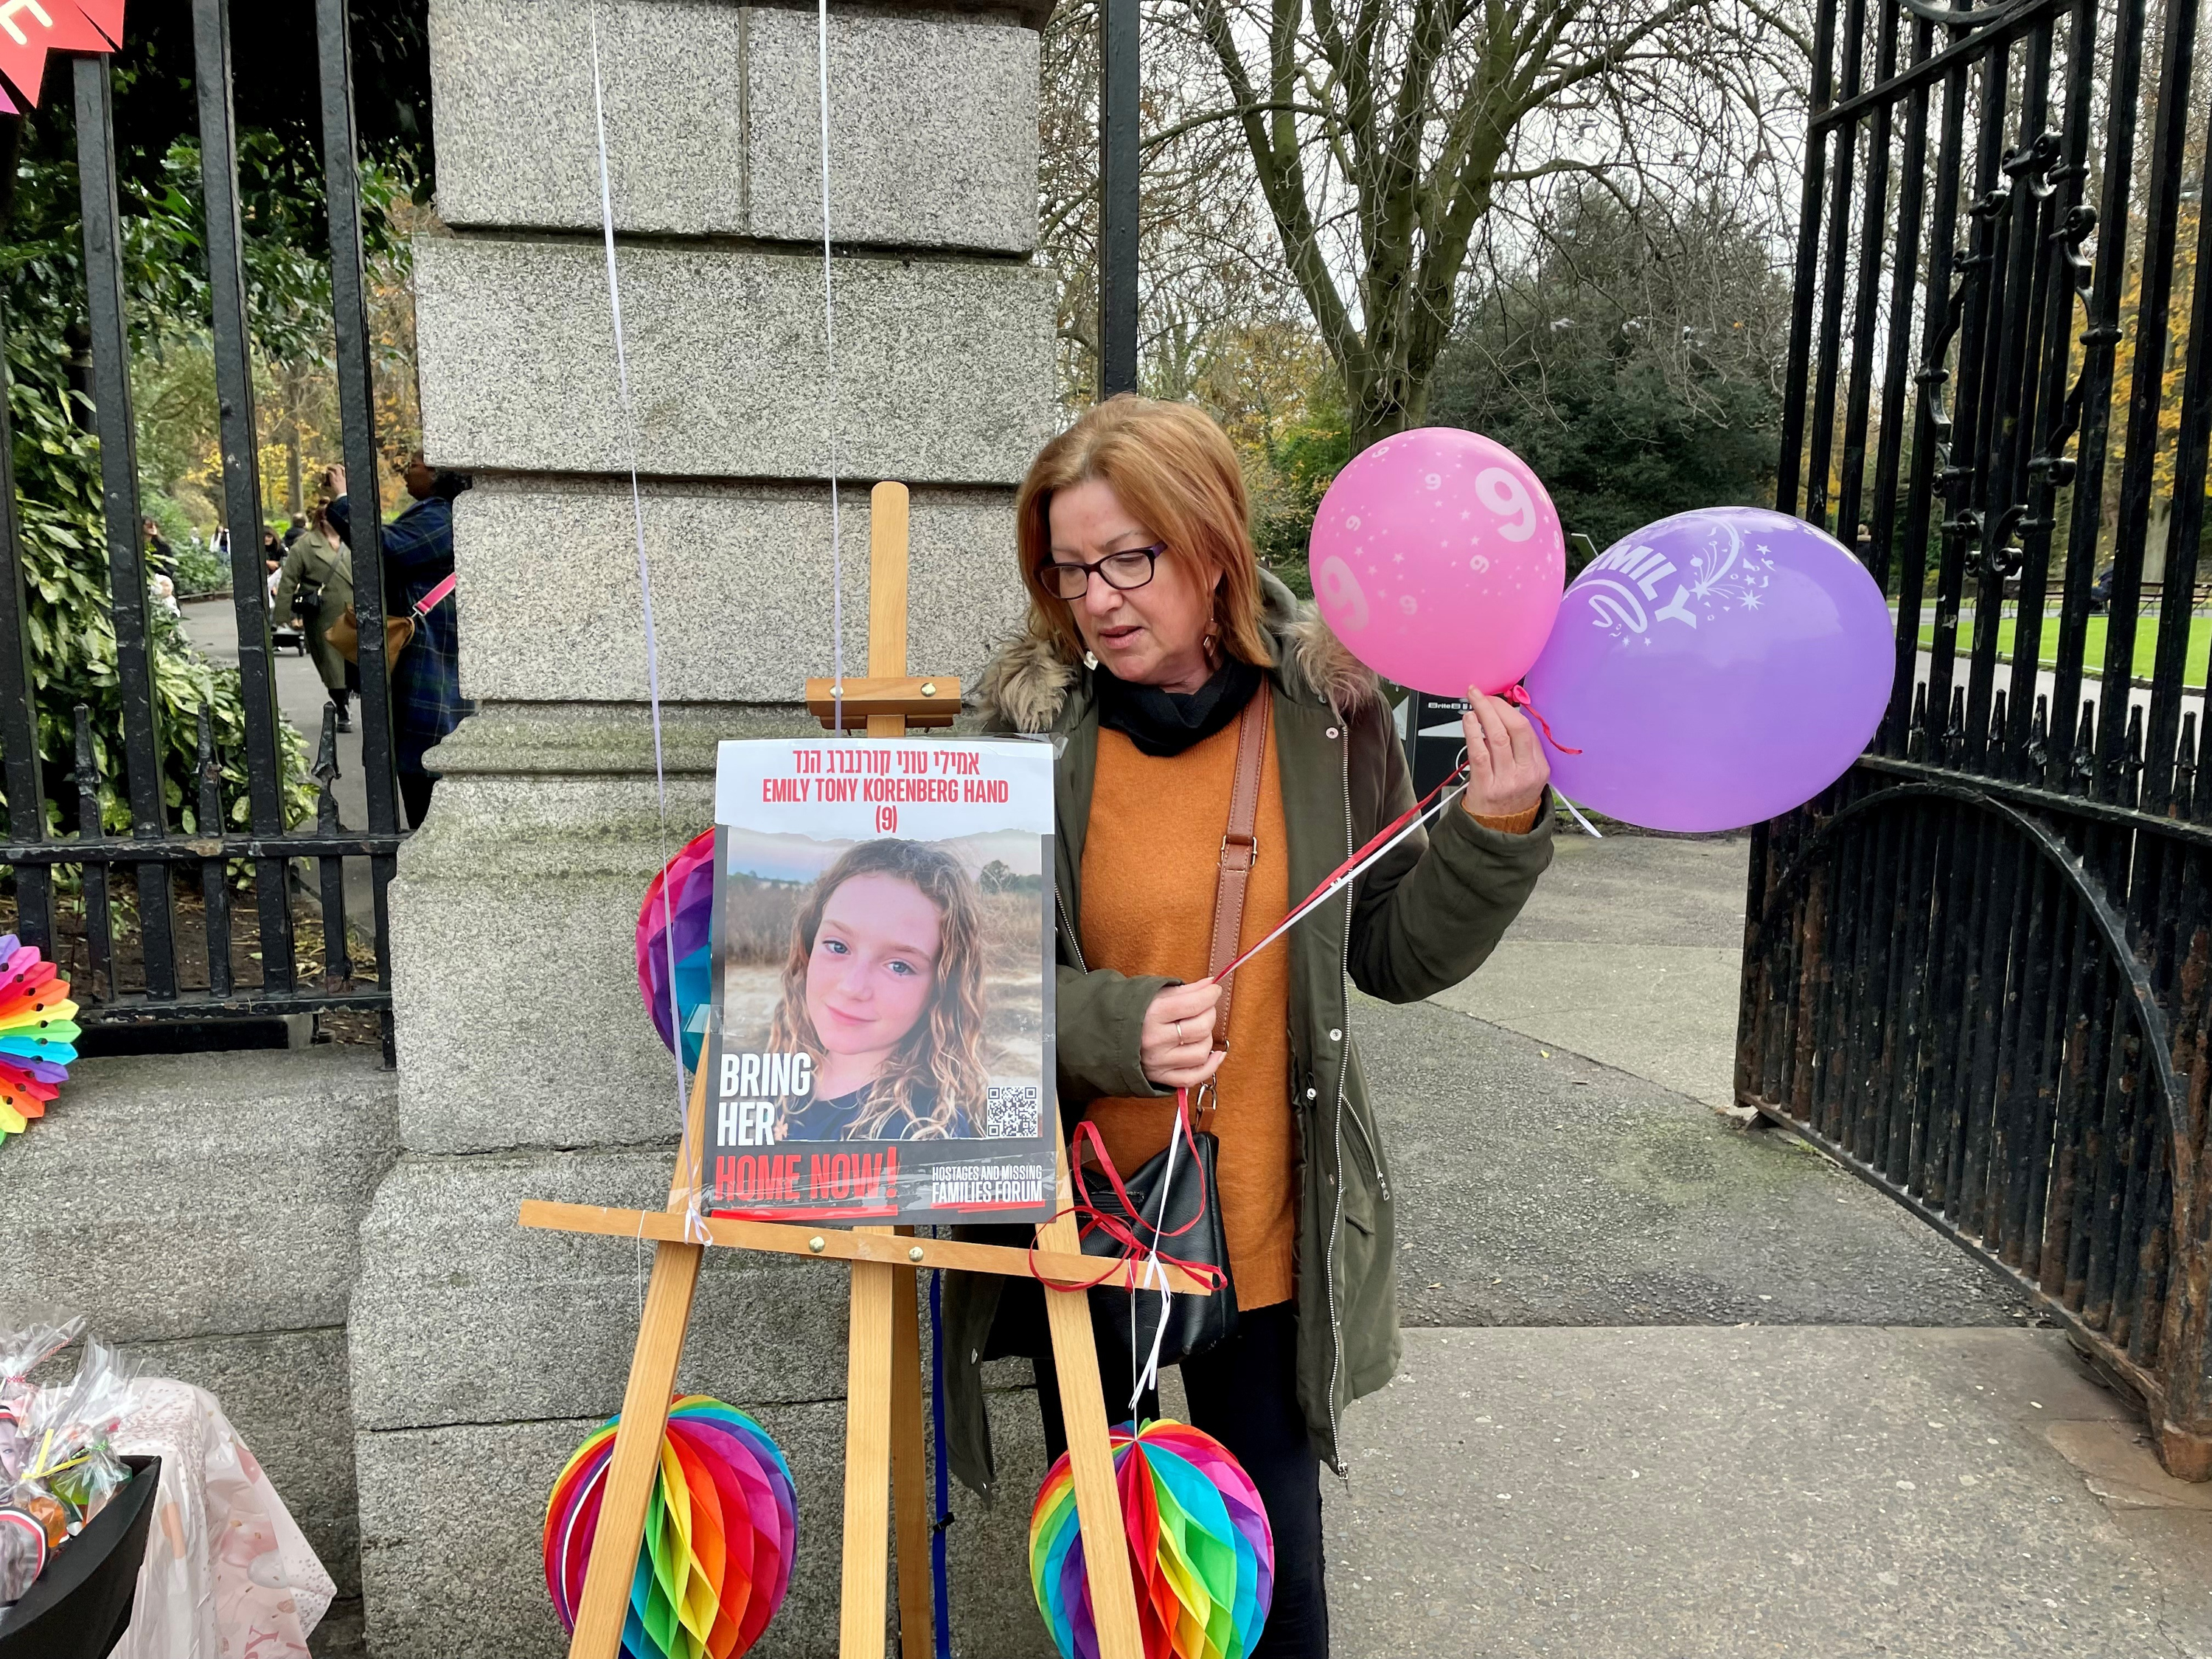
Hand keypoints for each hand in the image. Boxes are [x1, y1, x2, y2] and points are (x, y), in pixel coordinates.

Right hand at [322, 464, 346, 495]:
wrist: (344, 498)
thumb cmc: (336, 496)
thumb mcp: (328, 492)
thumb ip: (324, 488)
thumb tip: (320, 485)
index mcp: (334, 480)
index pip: (330, 472)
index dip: (327, 471)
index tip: (325, 471)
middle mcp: (339, 478)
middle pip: (336, 468)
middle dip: (332, 466)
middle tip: (329, 466)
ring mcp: (344, 478)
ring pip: (343, 469)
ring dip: (339, 466)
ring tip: (337, 465)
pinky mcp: (348, 481)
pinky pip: (346, 473)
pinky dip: (344, 471)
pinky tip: (344, 470)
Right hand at [1139, 979, 1225, 1089]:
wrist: (1102, 1035)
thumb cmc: (1128, 1011)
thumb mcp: (1152, 993)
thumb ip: (1184, 990)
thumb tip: (1211, 985)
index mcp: (1151, 1014)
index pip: (1193, 1004)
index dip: (1210, 995)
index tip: (1214, 991)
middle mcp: (1155, 1040)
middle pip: (1200, 1028)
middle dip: (1210, 1014)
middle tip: (1205, 1008)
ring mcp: (1158, 1062)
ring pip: (1200, 1052)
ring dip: (1207, 1038)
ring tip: (1199, 1029)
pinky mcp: (1160, 1077)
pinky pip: (1193, 1077)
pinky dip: (1210, 1066)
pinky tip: (1215, 1055)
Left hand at [1461, 690, 1547, 819]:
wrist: (1498, 830)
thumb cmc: (1510, 798)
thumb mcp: (1527, 775)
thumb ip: (1520, 749)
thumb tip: (1503, 716)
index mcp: (1539, 768)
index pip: (1527, 731)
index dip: (1511, 710)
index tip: (1498, 700)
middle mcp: (1525, 773)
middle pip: (1516, 729)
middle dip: (1498, 707)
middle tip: (1484, 695)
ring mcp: (1506, 780)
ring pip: (1497, 737)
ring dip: (1483, 713)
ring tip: (1474, 701)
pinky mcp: (1485, 786)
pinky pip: (1479, 753)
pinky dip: (1472, 732)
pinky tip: (1468, 720)